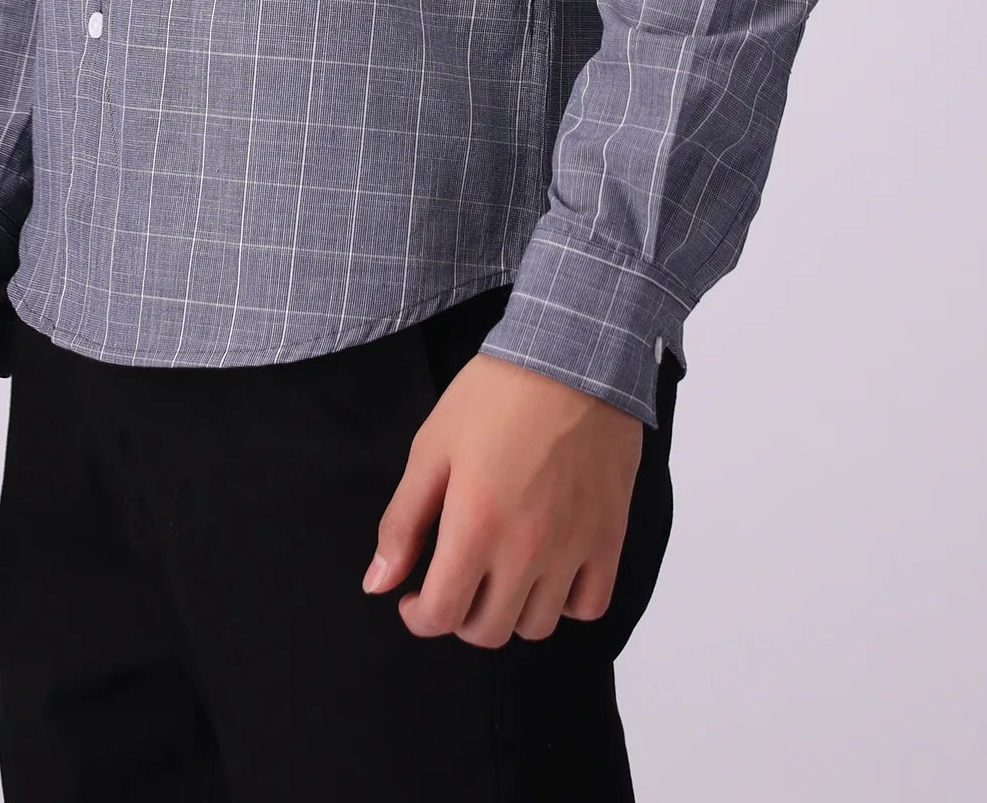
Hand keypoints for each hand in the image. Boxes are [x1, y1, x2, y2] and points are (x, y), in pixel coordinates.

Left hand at [363, 353, 644, 647]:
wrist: (573, 356)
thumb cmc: (496, 394)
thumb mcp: (432, 446)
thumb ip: (402, 521)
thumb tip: (377, 584)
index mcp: (475, 525)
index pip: (441, 615)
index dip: (418, 616)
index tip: (413, 596)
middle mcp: (526, 549)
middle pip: (488, 631)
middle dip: (460, 615)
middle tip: (457, 578)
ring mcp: (572, 548)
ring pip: (537, 626)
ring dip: (511, 610)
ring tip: (501, 572)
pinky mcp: (609, 538)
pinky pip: (590, 605)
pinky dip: (567, 601)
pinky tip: (549, 570)